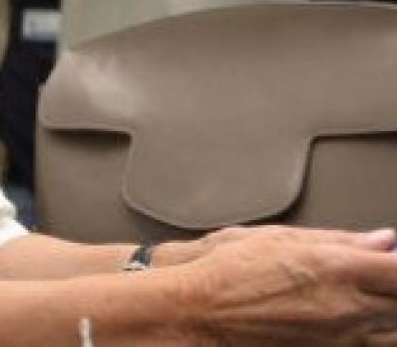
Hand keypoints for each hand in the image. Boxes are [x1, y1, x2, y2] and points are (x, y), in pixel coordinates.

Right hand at [179, 225, 396, 343]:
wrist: (197, 313)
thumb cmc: (227, 273)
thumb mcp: (278, 238)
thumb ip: (337, 239)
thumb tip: (381, 240)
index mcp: (338, 270)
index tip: (395, 259)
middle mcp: (347, 309)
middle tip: (383, 277)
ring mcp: (342, 339)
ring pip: (395, 334)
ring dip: (391, 314)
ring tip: (374, 300)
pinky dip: (375, 335)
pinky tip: (360, 321)